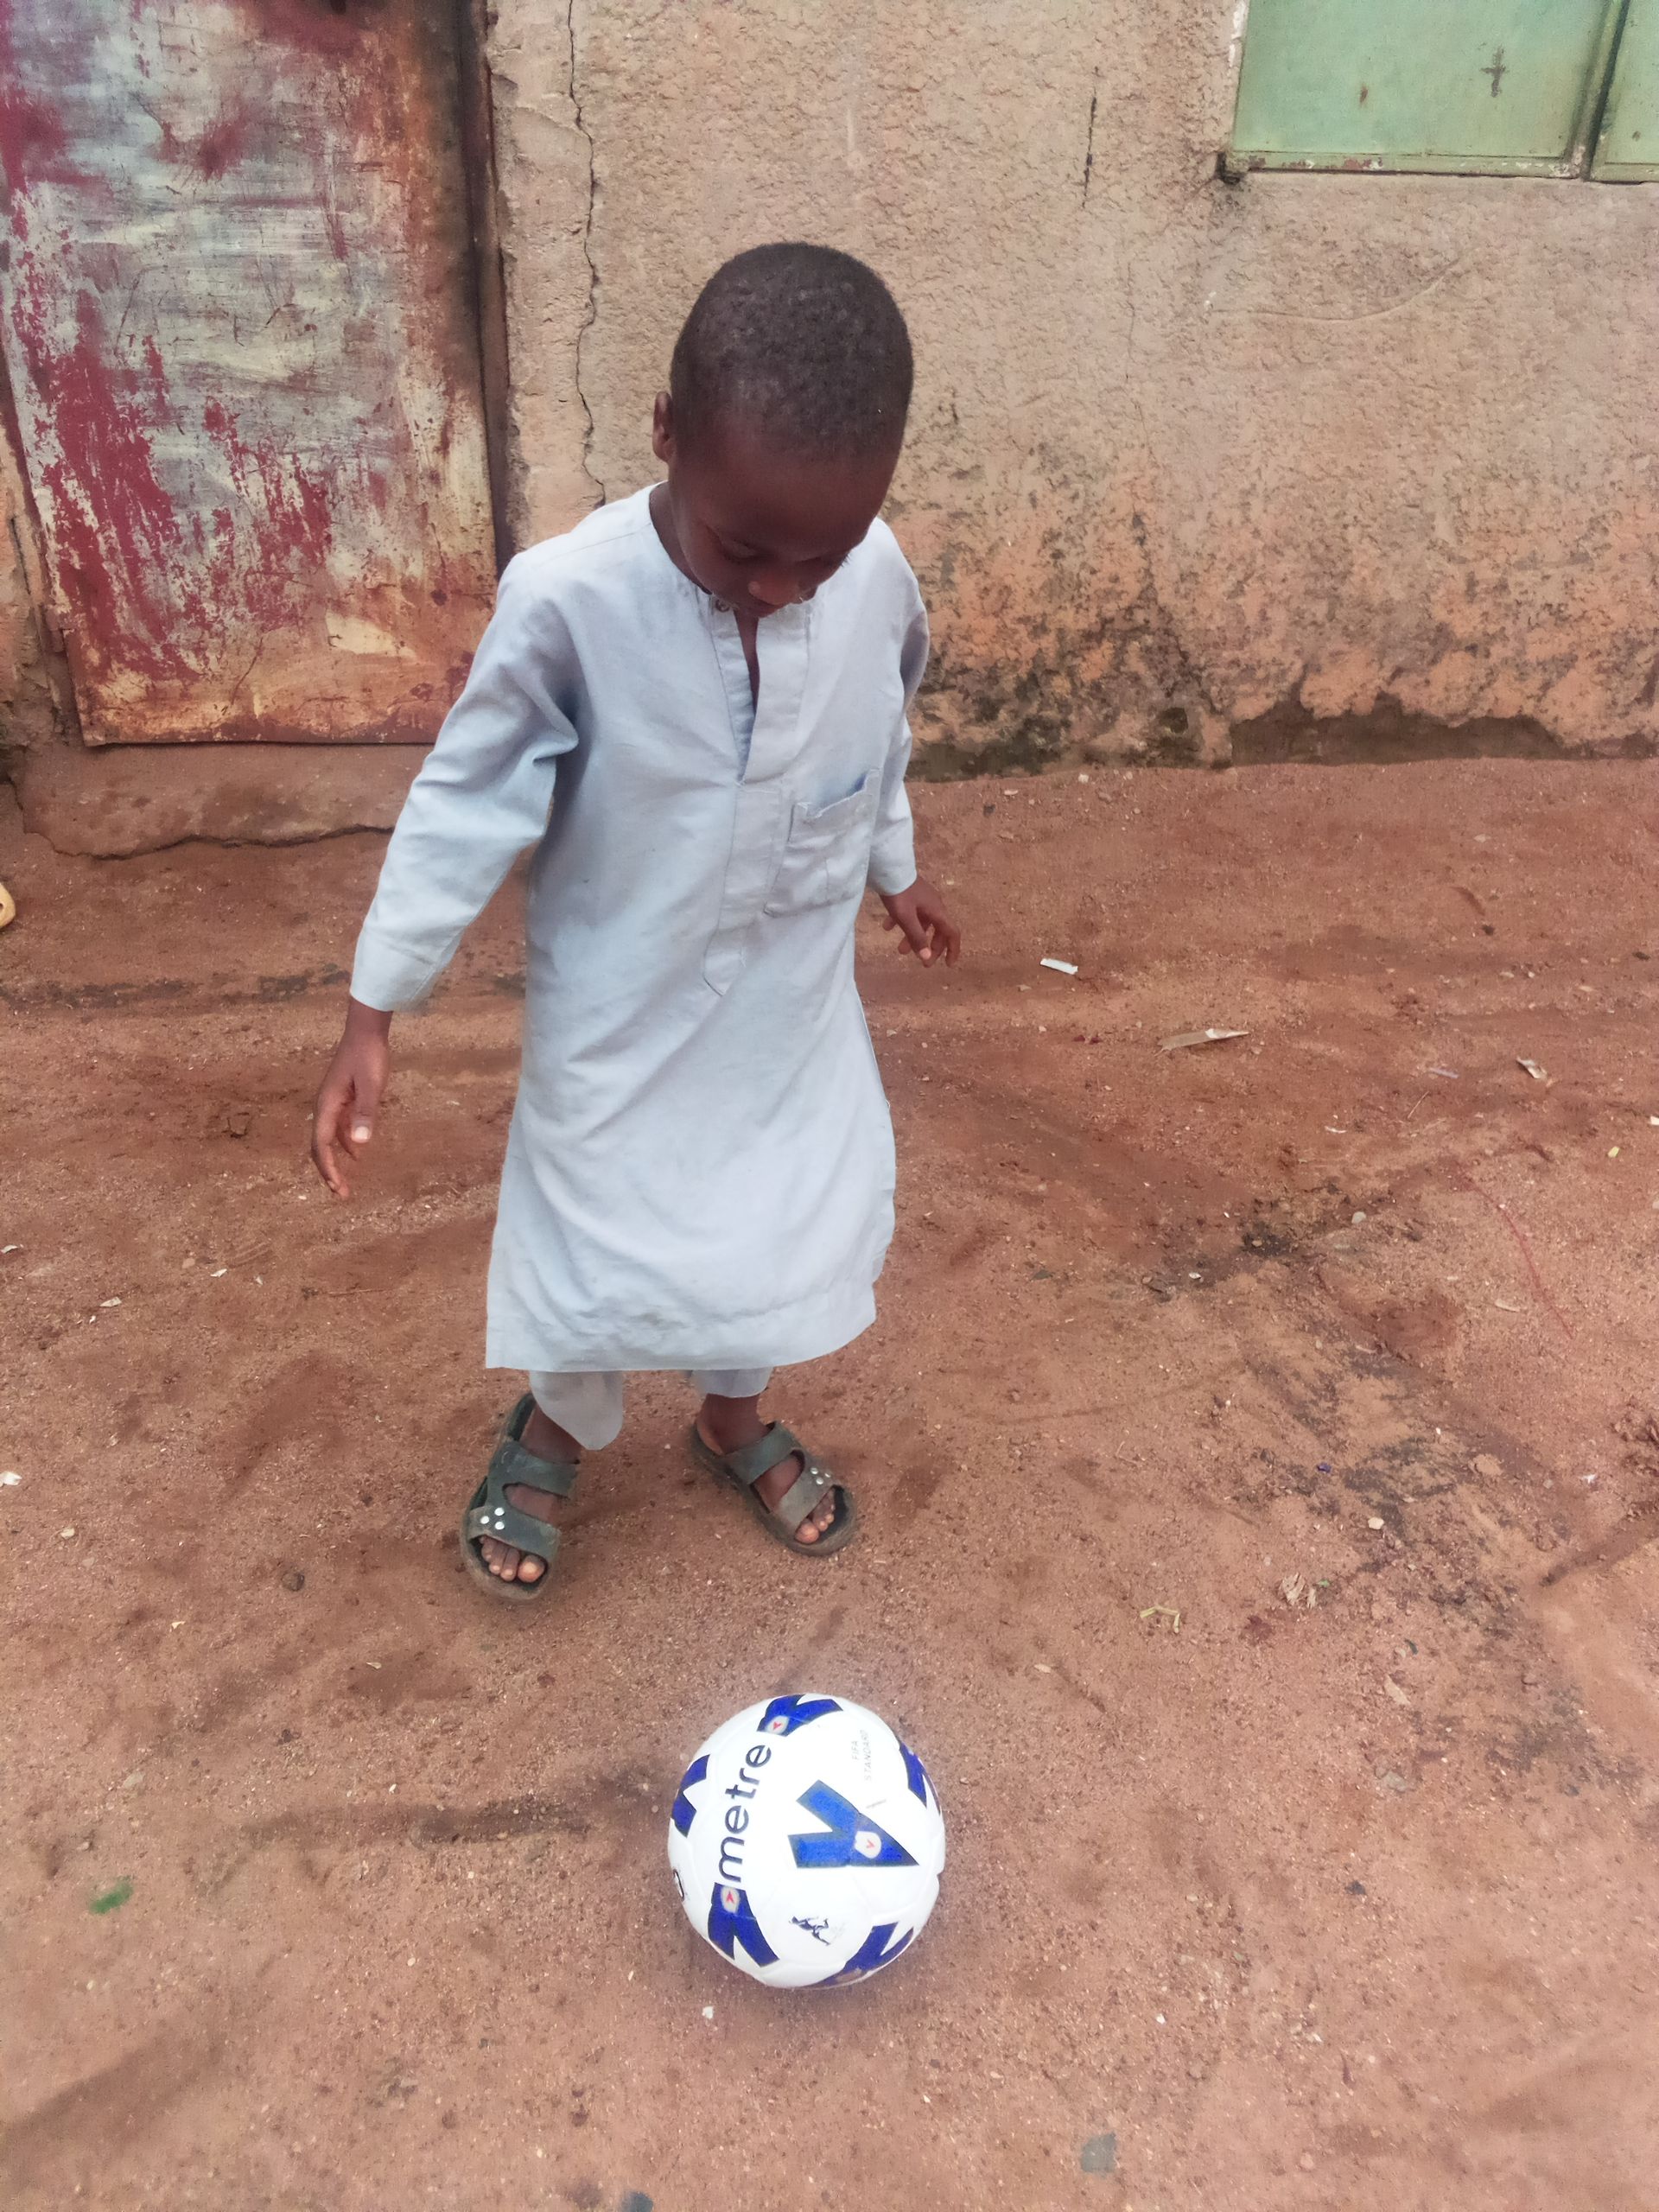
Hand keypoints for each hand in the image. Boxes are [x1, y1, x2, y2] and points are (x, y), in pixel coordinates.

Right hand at [311, 998, 392, 1197]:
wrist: (366, 1031)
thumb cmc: (369, 1056)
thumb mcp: (372, 1085)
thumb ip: (366, 1113)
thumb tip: (360, 1144)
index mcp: (327, 1105)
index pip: (321, 1145)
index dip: (328, 1168)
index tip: (338, 1187)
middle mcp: (324, 1106)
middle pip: (319, 1146)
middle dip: (328, 1170)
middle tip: (341, 1193)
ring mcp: (332, 1102)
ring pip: (327, 1138)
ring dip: (335, 1160)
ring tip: (345, 1181)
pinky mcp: (342, 1098)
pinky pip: (338, 1127)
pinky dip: (344, 1143)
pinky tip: (358, 1153)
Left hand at [879, 876, 961, 968]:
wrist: (888, 867)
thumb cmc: (899, 893)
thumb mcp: (906, 918)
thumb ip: (916, 938)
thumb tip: (927, 958)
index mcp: (937, 911)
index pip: (952, 933)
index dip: (952, 950)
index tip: (948, 965)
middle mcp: (934, 906)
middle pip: (938, 931)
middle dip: (930, 947)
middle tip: (921, 962)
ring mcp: (923, 899)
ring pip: (923, 923)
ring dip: (914, 938)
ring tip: (900, 950)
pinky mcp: (912, 895)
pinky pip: (911, 913)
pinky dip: (902, 923)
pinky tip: (887, 927)